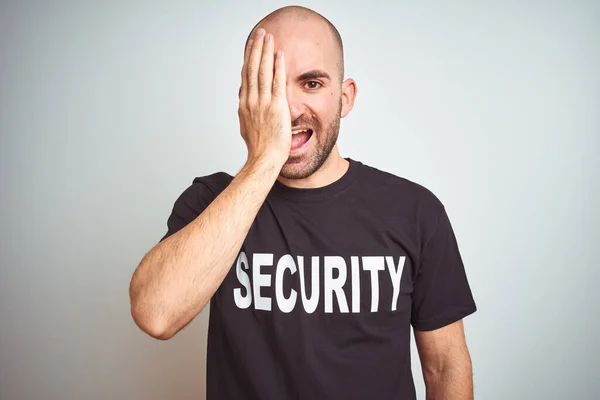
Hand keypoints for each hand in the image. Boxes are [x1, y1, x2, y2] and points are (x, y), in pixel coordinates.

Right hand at [238, 28, 290, 167]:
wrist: (264, 160)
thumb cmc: (259, 149)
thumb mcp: (247, 128)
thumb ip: (246, 113)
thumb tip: (243, 105)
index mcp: (245, 105)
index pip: (246, 76)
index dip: (249, 59)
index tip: (252, 46)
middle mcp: (251, 101)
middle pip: (252, 68)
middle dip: (256, 49)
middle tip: (260, 34)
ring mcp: (263, 103)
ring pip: (263, 72)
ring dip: (266, 52)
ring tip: (268, 37)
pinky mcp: (276, 107)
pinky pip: (277, 83)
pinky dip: (278, 68)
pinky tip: (279, 55)